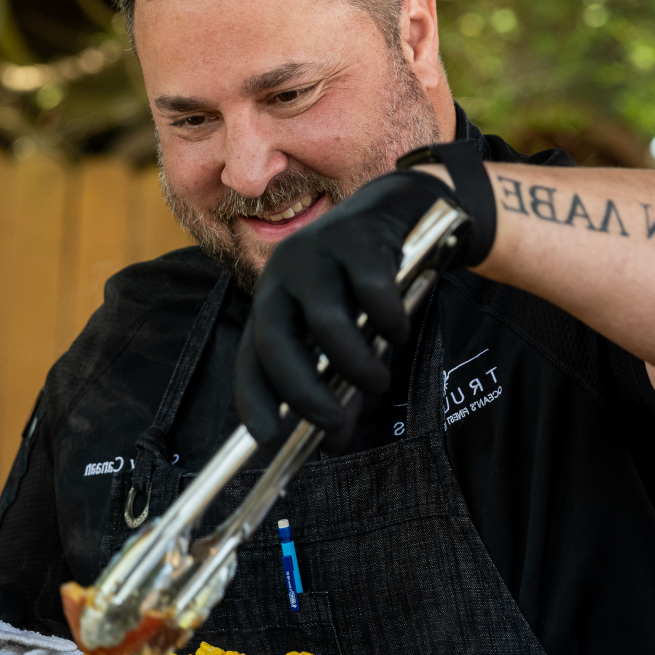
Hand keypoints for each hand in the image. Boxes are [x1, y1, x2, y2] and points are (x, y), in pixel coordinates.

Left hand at [235, 170, 472, 446]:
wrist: (403, 210)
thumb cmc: (368, 285)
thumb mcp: (351, 338)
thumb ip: (340, 386)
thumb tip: (335, 444)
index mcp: (272, 302)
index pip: (251, 357)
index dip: (254, 400)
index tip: (268, 440)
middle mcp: (282, 276)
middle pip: (276, 340)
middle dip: (302, 390)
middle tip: (331, 423)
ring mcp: (316, 253)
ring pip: (325, 320)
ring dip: (353, 362)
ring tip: (378, 382)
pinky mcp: (355, 238)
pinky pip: (371, 291)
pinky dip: (388, 321)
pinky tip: (399, 331)